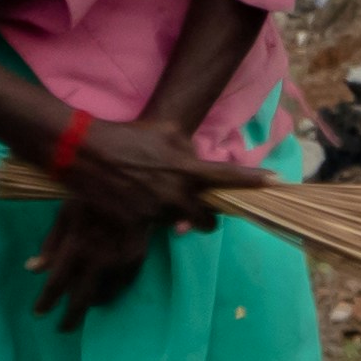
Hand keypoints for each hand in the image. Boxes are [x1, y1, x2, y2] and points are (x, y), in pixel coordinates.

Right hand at [27, 118, 265, 328]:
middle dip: (209, 216)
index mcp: (186, 168)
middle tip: (205, 212)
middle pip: (208, 217)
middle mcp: (176, 193)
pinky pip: (156, 228)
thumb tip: (200, 160)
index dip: (253, 180)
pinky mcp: (137, 223)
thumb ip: (189, 148)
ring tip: (168, 207)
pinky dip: (155, 221)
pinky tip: (144, 209)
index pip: (227, 176)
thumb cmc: (127, 136)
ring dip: (181, 218)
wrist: (85, 152)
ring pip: (182, 224)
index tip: (275, 181)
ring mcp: (157, 211)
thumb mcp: (165, 131)